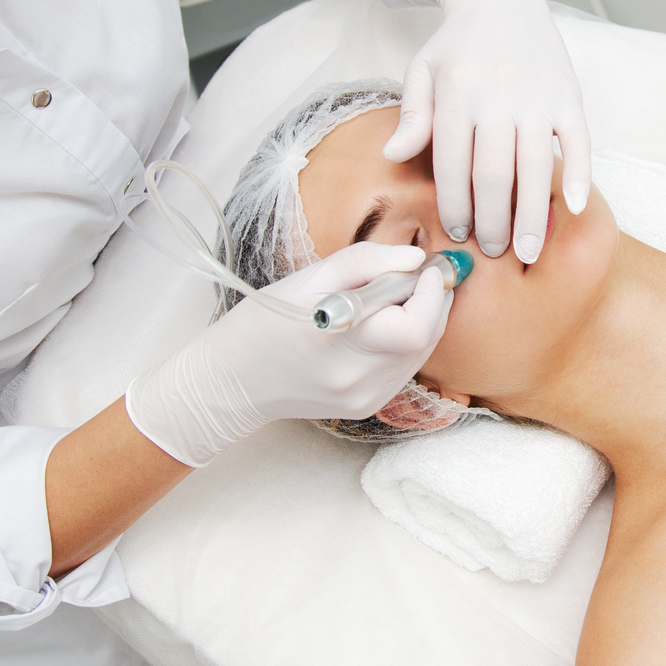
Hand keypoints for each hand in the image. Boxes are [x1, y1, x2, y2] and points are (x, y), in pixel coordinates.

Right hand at [124, 243, 451, 465]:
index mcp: (342, 342)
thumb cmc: (264, 320)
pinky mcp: (366, 406)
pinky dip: (404, 342)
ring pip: (420, 354)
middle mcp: (359, 379)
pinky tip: (379, 327)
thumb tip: (415, 260)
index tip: (427, 267)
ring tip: (393, 298)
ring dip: (420, 320)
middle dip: (433, 301)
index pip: (415, 326)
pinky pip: (403, 368)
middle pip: (426, 340)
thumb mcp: (309, 277)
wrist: (232, 379)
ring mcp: (365, 397)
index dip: (432, 293)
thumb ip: (366, 262)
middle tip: (419, 275)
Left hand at [384, 0, 590, 263]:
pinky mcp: (568, 96)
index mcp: (456, 94)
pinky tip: (572, 207)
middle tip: (492, 250)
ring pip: (534, 168)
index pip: (453, 166)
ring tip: (526, 251)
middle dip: (492, 221)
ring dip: (531, 215)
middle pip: (494, 176)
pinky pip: (578, 142)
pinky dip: (579, 175)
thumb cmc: (457, 44)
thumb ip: (412, 115)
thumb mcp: (422, 70)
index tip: (457, 233)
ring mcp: (537, 98)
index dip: (455, 207)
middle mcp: (497, 97)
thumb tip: (392, 156)